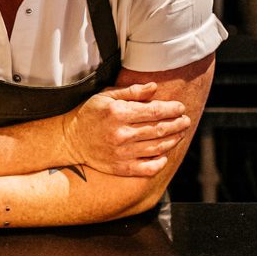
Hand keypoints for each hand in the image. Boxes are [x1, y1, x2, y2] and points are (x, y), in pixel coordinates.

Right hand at [61, 83, 190, 176]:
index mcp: (118, 113)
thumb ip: (131, 92)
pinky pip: (146, 168)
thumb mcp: (106, 96)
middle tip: (185, 120)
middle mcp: (121, 134)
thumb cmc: (89, 113)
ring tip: (180, 133)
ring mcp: (122, 152)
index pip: (154, 111)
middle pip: (158, 130)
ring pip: (156, 147)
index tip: (181, 107)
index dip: (171, 109)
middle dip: (176, 124)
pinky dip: (159, 163)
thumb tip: (154, 86)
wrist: (71, 139)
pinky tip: (165, 155)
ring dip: (172, 140)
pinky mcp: (120, 167)